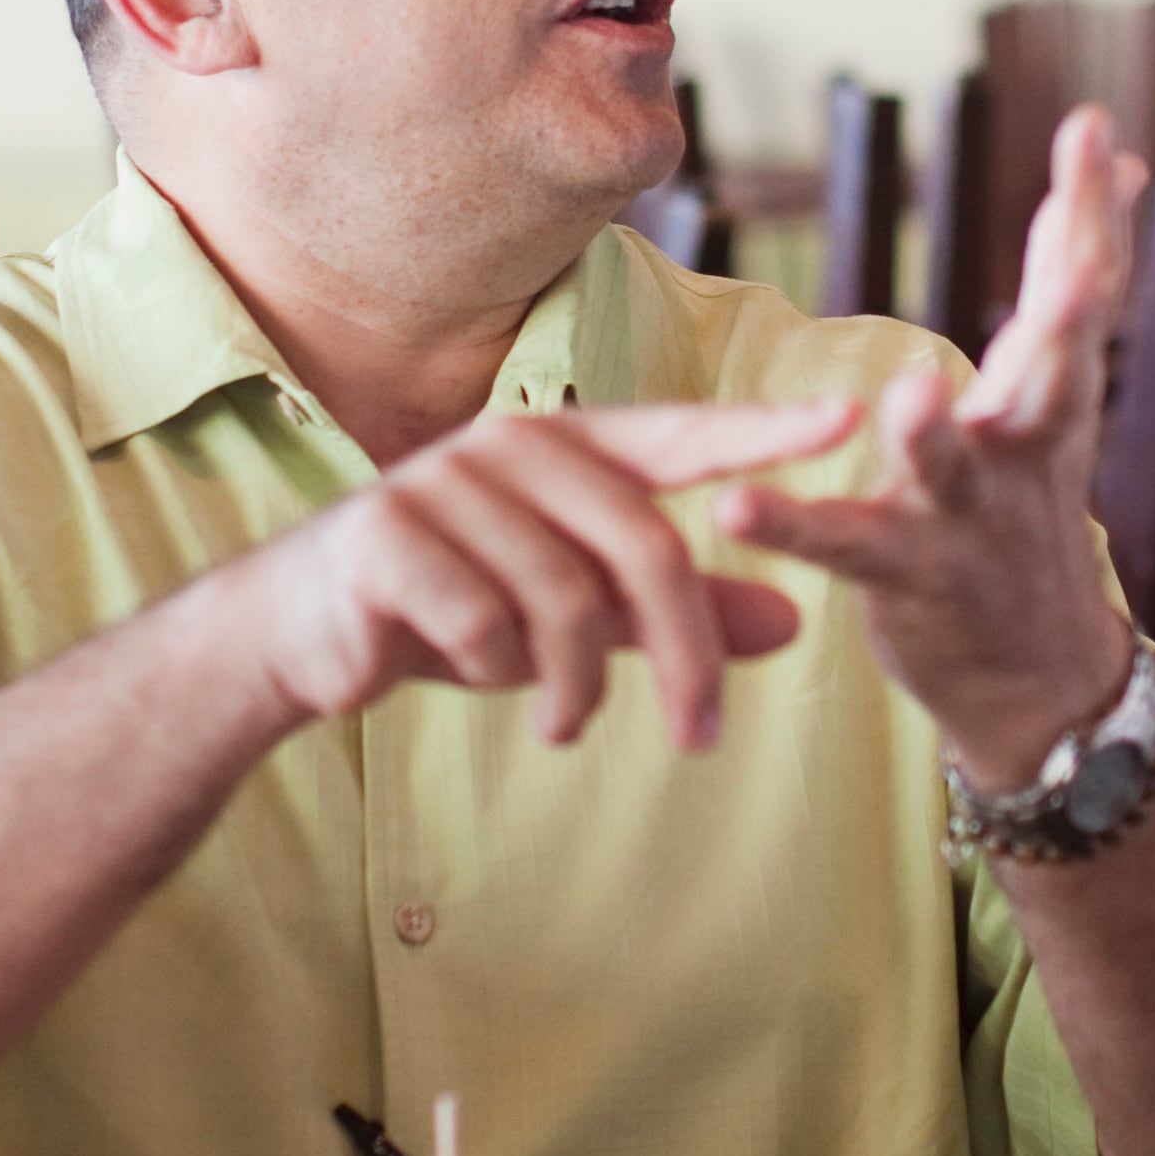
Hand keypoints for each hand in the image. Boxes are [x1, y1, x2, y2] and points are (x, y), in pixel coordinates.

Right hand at [246, 398, 854, 750]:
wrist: (304, 634)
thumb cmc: (456, 611)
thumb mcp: (580, 615)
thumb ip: (678, 612)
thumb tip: (795, 622)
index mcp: (568, 448)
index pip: (684, 434)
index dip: (764, 430)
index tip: (850, 418)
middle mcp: (512, 445)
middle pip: (644, 545)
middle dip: (686, 653)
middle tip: (700, 737)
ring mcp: (444, 481)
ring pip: (566, 598)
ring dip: (578, 684)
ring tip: (565, 723)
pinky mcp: (387, 534)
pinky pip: (485, 622)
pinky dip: (499, 672)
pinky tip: (482, 679)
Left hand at [717, 103, 1143, 778]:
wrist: (1042, 679)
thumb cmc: (1034, 508)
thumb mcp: (1059, 389)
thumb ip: (1070, 279)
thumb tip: (1123, 163)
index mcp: (1056, 394)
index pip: (1088, 289)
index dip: (1094, 209)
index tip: (1096, 127)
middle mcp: (1028, 446)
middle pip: (1057, 367)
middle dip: (1069, 302)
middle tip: (1077, 241)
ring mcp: (970, 515)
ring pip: (953, 467)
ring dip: (934, 432)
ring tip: (912, 391)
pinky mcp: (907, 576)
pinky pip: (843, 546)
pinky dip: (791, 526)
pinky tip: (738, 506)